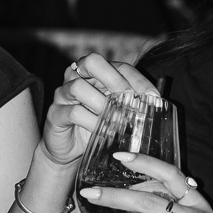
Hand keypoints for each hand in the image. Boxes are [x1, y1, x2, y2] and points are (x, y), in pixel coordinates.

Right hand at [40, 51, 155, 169]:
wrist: (70, 150)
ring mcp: (62, 94)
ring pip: (80, 87)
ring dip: (103, 104)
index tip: (153, 97)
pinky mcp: (55, 114)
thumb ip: (131, 103)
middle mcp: (75, 76)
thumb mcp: (116, 112)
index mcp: (95, 72)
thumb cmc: (96, 126)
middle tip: (131, 101)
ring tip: (119, 120)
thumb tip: (156, 103)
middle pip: (92, 62)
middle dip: (115, 80)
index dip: (138, 80)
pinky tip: (104, 132)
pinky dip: (92, 122)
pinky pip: (73, 112)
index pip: (119, 66)